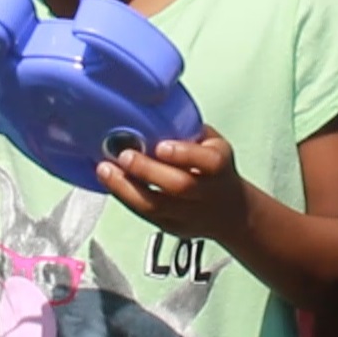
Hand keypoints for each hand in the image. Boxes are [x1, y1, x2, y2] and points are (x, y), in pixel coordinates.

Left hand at [96, 126, 248, 240]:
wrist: (232, 213)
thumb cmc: (214, 169)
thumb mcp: (211, 144)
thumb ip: (188, 131)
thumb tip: (151, 109)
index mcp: (220, 166)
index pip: (208, 162)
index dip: (184, 154)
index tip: (161, 146)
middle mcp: (207, 193)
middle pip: (179, 186)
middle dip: (148, 171)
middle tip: (123, 155)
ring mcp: (190, 214)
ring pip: (157, 206)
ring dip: (126, 188)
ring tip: (105, 170)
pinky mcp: (172, 227)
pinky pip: (145, 215)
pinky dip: (124, 197)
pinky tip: (110, 182)